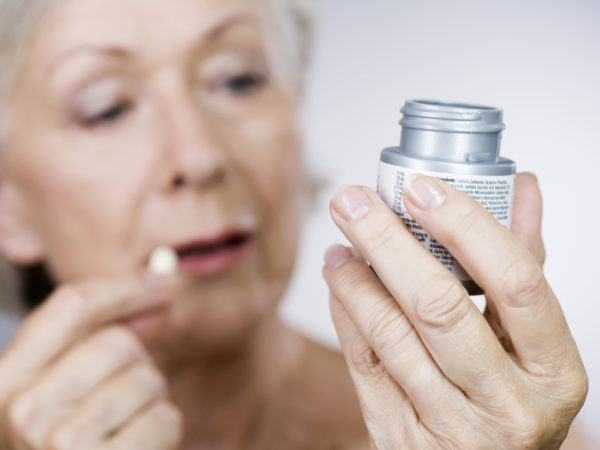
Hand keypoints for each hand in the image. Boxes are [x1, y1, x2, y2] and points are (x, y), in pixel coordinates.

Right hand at [0, 274, 182, 448]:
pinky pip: (165, 419)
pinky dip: (163, 433)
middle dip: (138, 364)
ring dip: (151, 403)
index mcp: (4, 383)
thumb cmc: (74, 449)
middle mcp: (22, 409)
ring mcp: (58, 442)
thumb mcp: (64, 395)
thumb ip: (96, 342)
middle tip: (127, 399)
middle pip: (117, 342)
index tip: (162, 284)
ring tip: (125, 432)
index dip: (123, 288)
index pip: (70, 305)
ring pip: (147, 380)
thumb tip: (158, 289)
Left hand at [323, 173, 586, 448]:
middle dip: (386, 241)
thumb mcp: (533, 340)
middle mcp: (507, 405)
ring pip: (390, 334)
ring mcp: (451, 428)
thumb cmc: (514, 394)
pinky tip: (340, 281)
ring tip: (341, 241)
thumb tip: (521, 188)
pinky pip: (364, 362)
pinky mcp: (402, 438)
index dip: (466, 225)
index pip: (516, 281)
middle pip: (438, 305)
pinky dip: (347, 312)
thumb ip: (523, 263)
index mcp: (554, 371)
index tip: (422, 188)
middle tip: (353, 201)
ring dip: (356, 278)